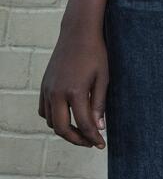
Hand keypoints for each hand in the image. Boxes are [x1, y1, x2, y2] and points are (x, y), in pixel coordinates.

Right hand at [39, 29, 108, 148]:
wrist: (78, 34)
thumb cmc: (96, 54)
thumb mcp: (103, 78)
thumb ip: (99, 104)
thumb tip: (99, 128)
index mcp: (75, 92)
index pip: (84, 124)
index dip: (93, 137)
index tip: (101, 145)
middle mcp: (57, 93)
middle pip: (62, 128)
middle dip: (77, 139)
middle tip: (91, 143)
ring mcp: (47, 90)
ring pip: (50, 121)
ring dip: (64, 130)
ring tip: (82, 132)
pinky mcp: (44, 86)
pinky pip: (44, 110)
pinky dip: (54, 119)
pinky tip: (67, 118)